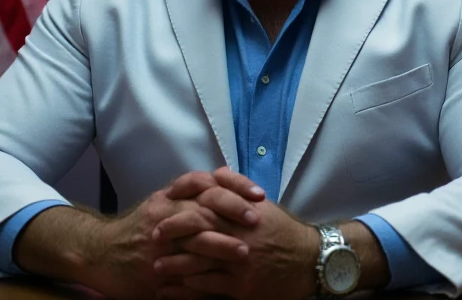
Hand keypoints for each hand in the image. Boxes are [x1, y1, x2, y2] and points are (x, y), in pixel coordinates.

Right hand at [55, 169, 263, 299]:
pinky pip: (180, 270)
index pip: (208, 182)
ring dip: (221, 244)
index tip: (259, 194)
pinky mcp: (154, 268)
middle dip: (233, 211)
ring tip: (244, 251)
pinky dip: (201, 274)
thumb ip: (190, 193)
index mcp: (171, 196)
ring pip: (193, 238)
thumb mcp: (162, 202)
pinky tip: (220, 279)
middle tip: (257, 219)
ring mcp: (160, 242)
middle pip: (203, 205)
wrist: (100, 252)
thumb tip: (225, 180)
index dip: (235, 186)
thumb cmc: (137, 228)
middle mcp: (166, 213)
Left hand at [154, 196, 318, 299]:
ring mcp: (239, 261)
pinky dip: (186, 289)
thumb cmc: (282, 231)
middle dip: (172, 231)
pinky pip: (207, 286)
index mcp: (242, 211)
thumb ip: (237, 187)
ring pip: (198, 261)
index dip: (182, 200)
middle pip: (198, 227)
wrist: (309, 261)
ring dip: (174, 264)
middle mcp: (239, 234)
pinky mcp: (241, 287)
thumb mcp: (263, 204)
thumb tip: (214, 172)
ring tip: (155, 267)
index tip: (164, 202)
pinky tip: (171, 290)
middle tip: (152, 236)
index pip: (206, 198)